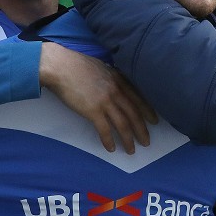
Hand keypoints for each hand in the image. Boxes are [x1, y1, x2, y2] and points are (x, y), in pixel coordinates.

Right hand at [39, 43, 156, 153]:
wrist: (60, 66)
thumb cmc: (75, 64)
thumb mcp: (101, 67)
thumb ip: (110, 78)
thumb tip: (114, 85)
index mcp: (118, 79)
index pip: (138, 98)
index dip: (147, 111)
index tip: (154, 120)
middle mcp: (116, 91)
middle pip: (134, 114)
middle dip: (142, 130)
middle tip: (146, 141)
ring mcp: (105, 101)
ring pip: (123, 124)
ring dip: (128, 139)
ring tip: (131, 150)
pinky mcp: (93, 111)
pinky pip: (104, 130)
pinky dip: (109, 140)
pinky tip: (111, 149)